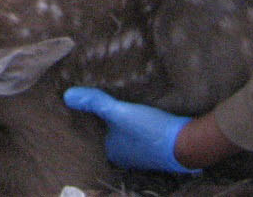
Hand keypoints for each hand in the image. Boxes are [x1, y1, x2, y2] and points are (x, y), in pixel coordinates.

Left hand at [62, 87, 200, 174]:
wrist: (186, 143)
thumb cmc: (149, 130)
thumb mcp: (120, 113)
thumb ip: (96, 103)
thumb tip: (66, 96)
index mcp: (111, 151)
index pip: (92, 133)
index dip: (87, 117)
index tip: (82, 101)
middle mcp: (124, 156)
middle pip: (108, 133)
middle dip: (104, 119)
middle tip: (98, 96)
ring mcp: (140, 153)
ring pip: (124, 133)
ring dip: (121, 120)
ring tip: (115, 99)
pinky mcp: (155, 147)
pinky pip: (138, 132)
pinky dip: (135, 123)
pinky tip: (137, 108)